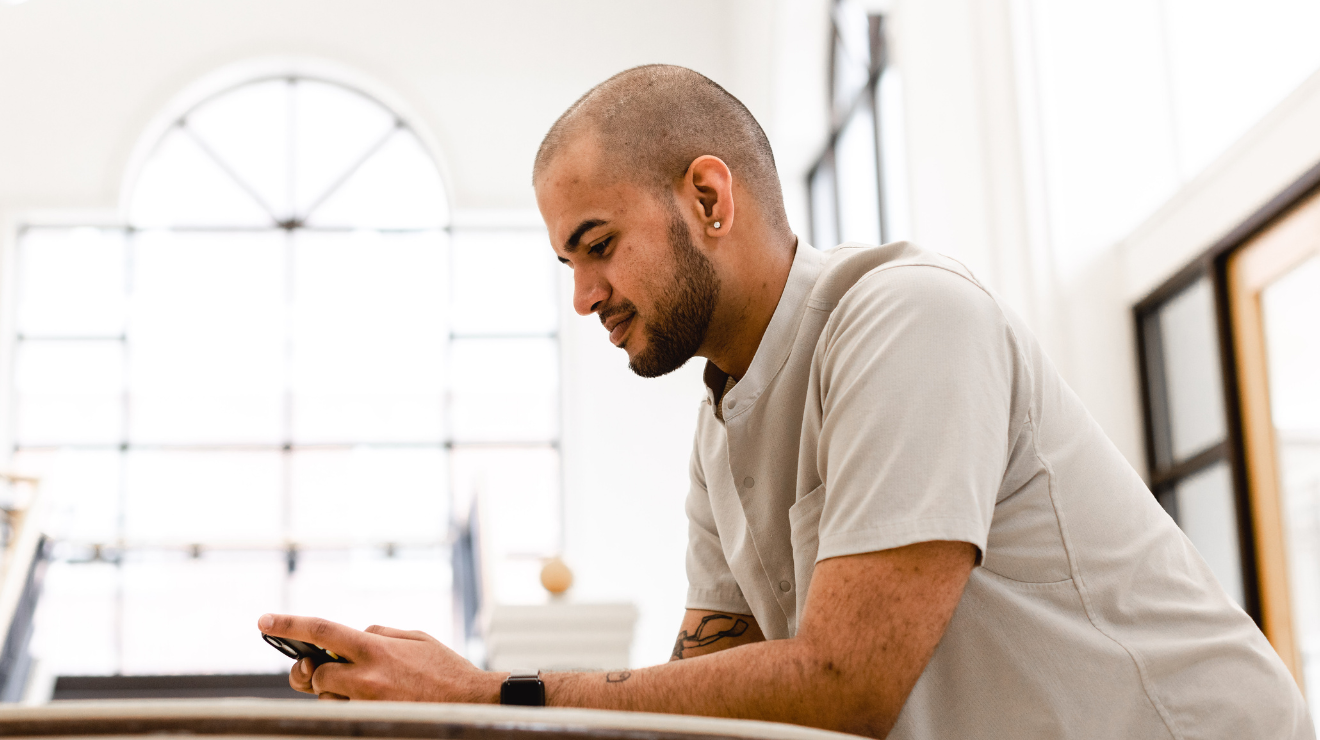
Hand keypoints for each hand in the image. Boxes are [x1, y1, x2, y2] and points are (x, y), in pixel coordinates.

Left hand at [258, 613, 501, 702]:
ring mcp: (367, 704)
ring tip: (372, 688)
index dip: (289, 625)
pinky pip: (346, 715)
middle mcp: (366, 677)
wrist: (470, 704)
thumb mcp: (414, 637)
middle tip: (328, 670)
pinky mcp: (371, 722)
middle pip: (316, 675)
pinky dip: (351, 706)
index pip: (322, 630)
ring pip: (329, 699)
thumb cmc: (446, 669)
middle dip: (318, 673)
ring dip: (337, 693)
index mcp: (375, 648)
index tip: (264, 621)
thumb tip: (357, 634)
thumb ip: (379, 633)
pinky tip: (378, 700)